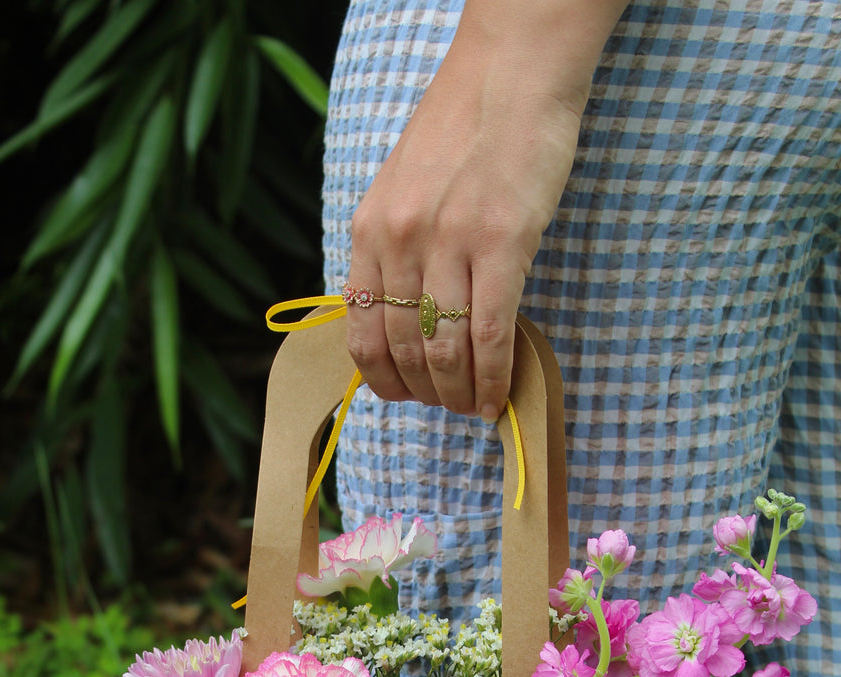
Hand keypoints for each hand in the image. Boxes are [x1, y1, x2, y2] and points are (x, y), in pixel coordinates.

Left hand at [345, 2, 621, 419]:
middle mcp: (400, 241)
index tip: (403, 397)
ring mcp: (448, 244)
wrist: (512, 71)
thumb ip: (396, 248)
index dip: (382, 380)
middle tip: (449, 408)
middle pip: (403, 351)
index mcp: (370, 230)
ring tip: (473, 408)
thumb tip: (403, 315)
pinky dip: (492, 377)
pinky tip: (497, 397)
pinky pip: (489, 334)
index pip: (361, 333)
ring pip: (443, 351)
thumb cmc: (464, 128)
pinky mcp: (500, 243)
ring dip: (458, 394)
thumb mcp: (404, 188)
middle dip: (426, 394)